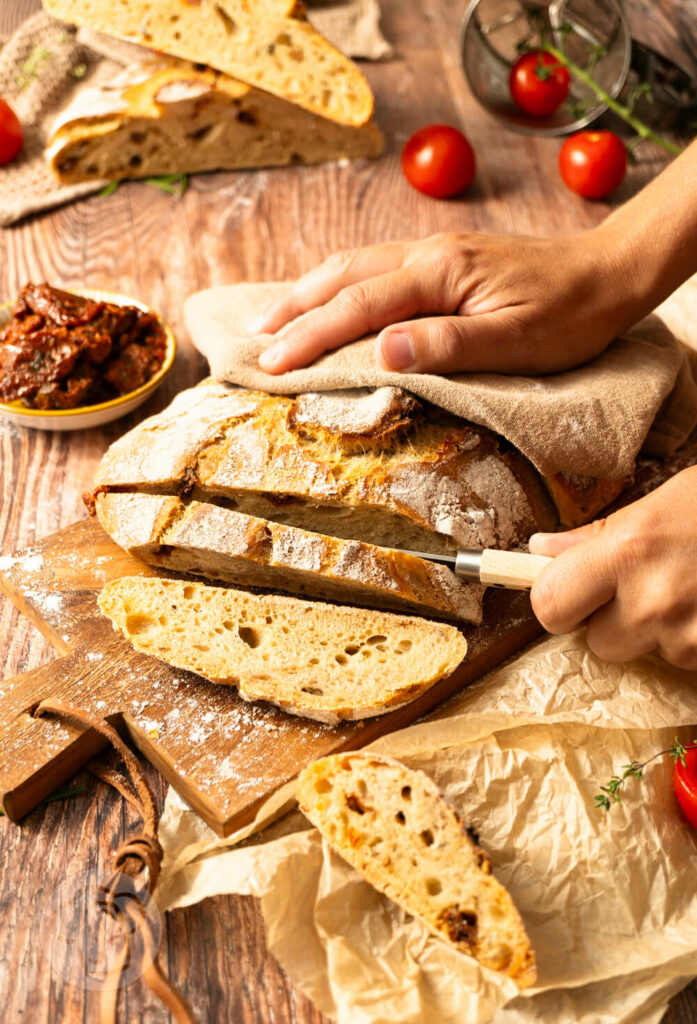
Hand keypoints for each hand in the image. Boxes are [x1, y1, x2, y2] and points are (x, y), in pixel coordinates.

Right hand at [255, 228, 636, 374]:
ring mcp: (435, 251)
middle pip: (341, 275)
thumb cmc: (569, 314)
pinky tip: (332, 298)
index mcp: (440, 273)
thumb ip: (449, 345)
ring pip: (354, 265)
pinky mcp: (445, 259)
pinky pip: (375, 267)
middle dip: (292, 308)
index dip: (310, 336)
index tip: (270, 364)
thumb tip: (383, 352)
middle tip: (251, 339)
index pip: (358, 306)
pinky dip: (339, 284)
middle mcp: (428, 253)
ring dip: (309, 291)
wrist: (607, 273)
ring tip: (274, 318)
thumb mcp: (516, 339)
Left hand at [529, 466, 696, 668]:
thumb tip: (541, 550)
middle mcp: (653, 600)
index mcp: (627, 551)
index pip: (550, 605)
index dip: (556, 601)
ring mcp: (689, 635)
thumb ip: (597, 535)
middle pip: (599, 642)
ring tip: (691, 587)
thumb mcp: (660, 503)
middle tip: (646, 584)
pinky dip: (695, 640)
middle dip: (614, 620)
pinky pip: (686, 661)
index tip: (569, 591)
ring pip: (647, 653)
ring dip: (659, 631)